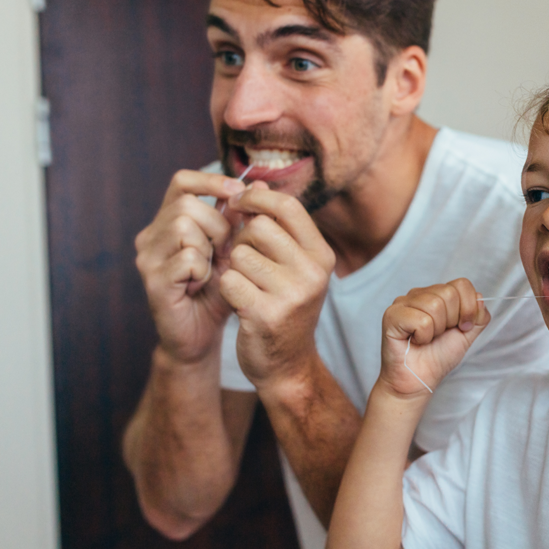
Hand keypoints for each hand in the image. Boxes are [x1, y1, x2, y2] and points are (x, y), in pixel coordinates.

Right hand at [134, 169, 245, 362]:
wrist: (201, 336)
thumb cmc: (218, 291)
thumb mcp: (234, 250)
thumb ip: (241, 219)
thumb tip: (259, 184)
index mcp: (168, 222)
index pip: (182, 182)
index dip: (210, 181)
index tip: (237, 192)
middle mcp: (151, 236)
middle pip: (187, 204)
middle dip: (217, 225)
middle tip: (225, 251)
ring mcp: (148, 258)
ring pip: (184, 226)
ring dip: (210, 247)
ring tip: (212, 268)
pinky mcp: (153, 280)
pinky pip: (187, 258)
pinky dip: (202, 270)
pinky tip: (201, 285)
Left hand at [220, 184, 336, 389]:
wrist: (287, 365)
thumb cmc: (284, 307)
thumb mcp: (292, 266)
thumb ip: (276, 227)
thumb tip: (252, 183)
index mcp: (322, 255)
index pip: (288, 206)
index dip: (257, 197)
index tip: (238, 202)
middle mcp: (313, 273)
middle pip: (259, 227)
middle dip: (242, 239)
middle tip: (243, 259)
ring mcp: (292, 295)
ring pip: (240, 254)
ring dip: (233, 267)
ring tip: (245, 285)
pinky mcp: (266, 315)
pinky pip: (229, 281)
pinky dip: (226, 289)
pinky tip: (239, 303)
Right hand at [380, 279, 490, 397]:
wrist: (418, 381)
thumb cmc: (438, 357)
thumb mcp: (466, 334)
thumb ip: (478, 316)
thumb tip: (479, 297)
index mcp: (436, 294)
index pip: (461, 284)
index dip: (468, 308)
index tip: (462, 327)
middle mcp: (418, 294)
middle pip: (449, 293)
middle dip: (451, 321)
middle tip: (439, 335)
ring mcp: (402, 303)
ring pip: (435, 305)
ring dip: (436, 330)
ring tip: (426, 339)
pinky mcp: (391, 316)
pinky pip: (421, 320)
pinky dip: (424, 336)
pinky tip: (415, 341)